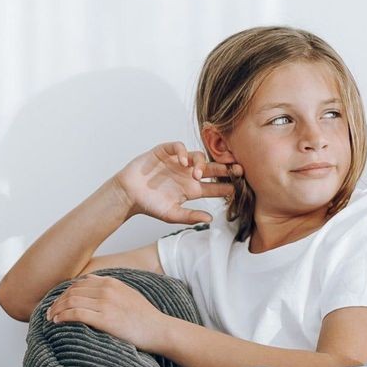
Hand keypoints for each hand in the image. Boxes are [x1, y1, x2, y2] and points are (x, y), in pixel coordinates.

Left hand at [45, 274, 172, 352]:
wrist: (160, 330)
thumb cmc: (144, 317)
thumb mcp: (128, 295)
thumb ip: (110, 291)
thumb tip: (92, 293)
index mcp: (111, 282)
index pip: (79, 283)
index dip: (65, 292)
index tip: (58, 303)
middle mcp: (107, 290)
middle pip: (72, 291)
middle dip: (57, 301)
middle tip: (49, 312)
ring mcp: (106, 303)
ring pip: (71, 301)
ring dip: (57, 310)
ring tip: (50, 318)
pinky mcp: (105, 319)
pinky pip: (76, 314)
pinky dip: (63, 317)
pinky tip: (58, 322)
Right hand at [114, 142, 239, 225]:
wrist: (128, 195)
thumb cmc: (149, 205)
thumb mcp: (171, 214)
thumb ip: (190, 216)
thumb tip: (210, 219)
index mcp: (192, 189)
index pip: (214, 186)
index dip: (226, 186)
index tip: (238, 188)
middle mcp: (188, 174)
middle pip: (211, 168)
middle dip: (225, 168)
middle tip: (238, 170)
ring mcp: (177, 162)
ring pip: (197, 156)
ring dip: (201, 163)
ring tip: (197, 174)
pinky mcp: (165, 152)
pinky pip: (178, 147)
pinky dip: (182, 151)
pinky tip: (182, 161)